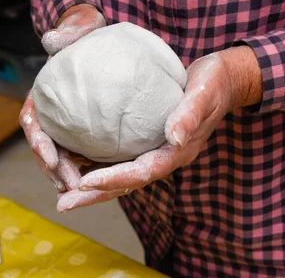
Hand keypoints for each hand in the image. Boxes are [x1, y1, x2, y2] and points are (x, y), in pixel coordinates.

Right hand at [20, 4, 104, 190]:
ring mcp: (67, 121)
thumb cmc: (84, 31)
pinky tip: (101, 181)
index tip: (49, 157)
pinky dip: (88, 167)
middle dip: (54, 169)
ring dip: (68, 175)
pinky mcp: (85, 127)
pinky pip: (84, 151)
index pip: (32, 121)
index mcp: (43, 93)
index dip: (38, 141)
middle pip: (46, 147)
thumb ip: (67, 32)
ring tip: (81, 192)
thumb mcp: (77, 27)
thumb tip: (52, 38)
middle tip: (70, 185)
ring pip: (62, 155)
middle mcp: (52, 111)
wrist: (97, 35)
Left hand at [55, 46, 262, 211]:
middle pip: (127, 183)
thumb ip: (191, 113)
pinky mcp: (149, 141)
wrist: (222, 80)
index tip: (84, 182)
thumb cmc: (214, 83)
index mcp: (178, 151)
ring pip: (121, 175)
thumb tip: (175, 137)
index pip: (143, 172)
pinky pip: (122, 158)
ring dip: (93, 185)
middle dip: (95, 194)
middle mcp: (165, 156)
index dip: (114, 179)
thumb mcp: (205, 92)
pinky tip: (75, 160)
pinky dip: (98, 164)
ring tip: (62, 192)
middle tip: (63, 203)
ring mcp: (157, 151)